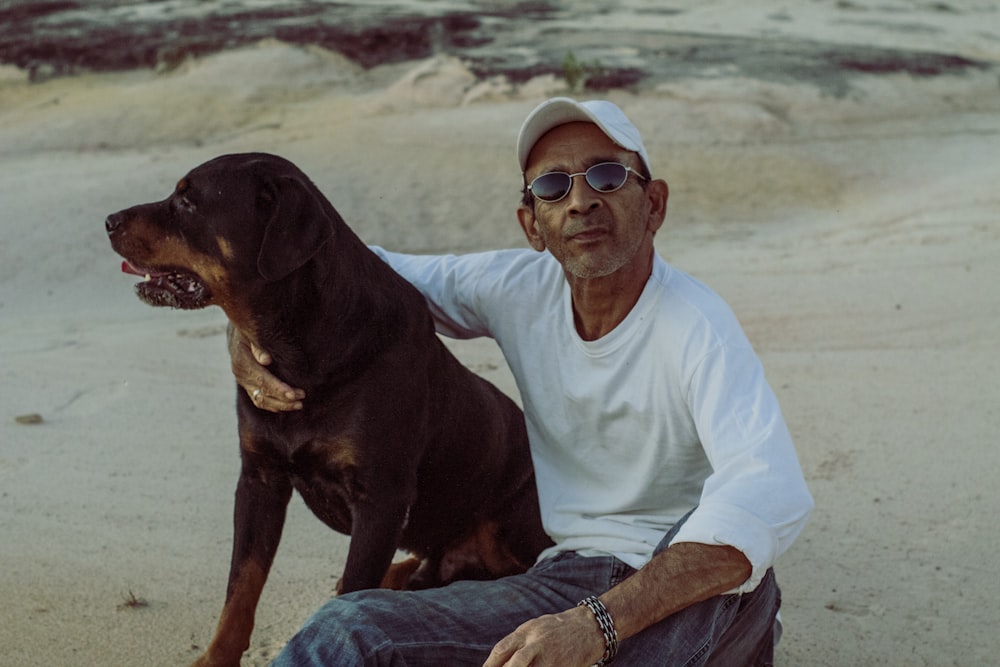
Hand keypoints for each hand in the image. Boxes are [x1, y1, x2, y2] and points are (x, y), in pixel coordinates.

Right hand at [227, 325, 304, 411]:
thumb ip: (259, 345)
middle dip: (283, 399)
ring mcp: (243, 380)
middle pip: (262, 394)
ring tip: (299, 404)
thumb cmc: (252, 325)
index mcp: (242, 361)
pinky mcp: (247, 383)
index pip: (262, 380)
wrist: (239, 326)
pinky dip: (273, 405)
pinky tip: (287, 406)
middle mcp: (241, 373)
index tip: (294, 394)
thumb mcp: (254, 330)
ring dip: (280, 405)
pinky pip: (258, 399)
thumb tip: (266, 360)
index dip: (279, 389)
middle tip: (302, 399)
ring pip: (261, 400)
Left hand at [483, 606, 605, 666]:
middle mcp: (537, 642)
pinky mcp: (563, 666)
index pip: (501, 649)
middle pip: (514, 663)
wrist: (590, 626)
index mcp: (527, 631)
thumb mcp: (535, 628)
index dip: (490, 665)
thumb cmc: (558, 628)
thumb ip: (518, 642)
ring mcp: (551, 656)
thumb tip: (499, 661)